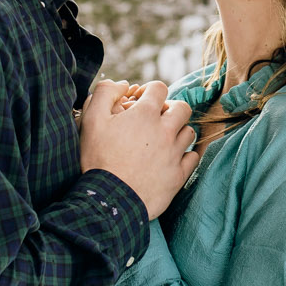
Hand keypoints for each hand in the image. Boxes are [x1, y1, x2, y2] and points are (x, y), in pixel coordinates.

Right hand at [80, 79, 198, 218]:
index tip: (141, 102)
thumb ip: (105, 93)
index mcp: (145, 114)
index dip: (150, 91)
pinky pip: (193, 157)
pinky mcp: (179, 175)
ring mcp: (174, 154)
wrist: (108, 201)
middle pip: (182, 108)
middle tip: (156, 120)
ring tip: (163, 140)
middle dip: (171, 109)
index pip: (159, 88)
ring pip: (189, 132)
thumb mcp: (91, 120)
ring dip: (178, 131)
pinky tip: (172, 158)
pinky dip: (186, 155)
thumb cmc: (97, 160)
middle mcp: (165, 131)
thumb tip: (122, 84)